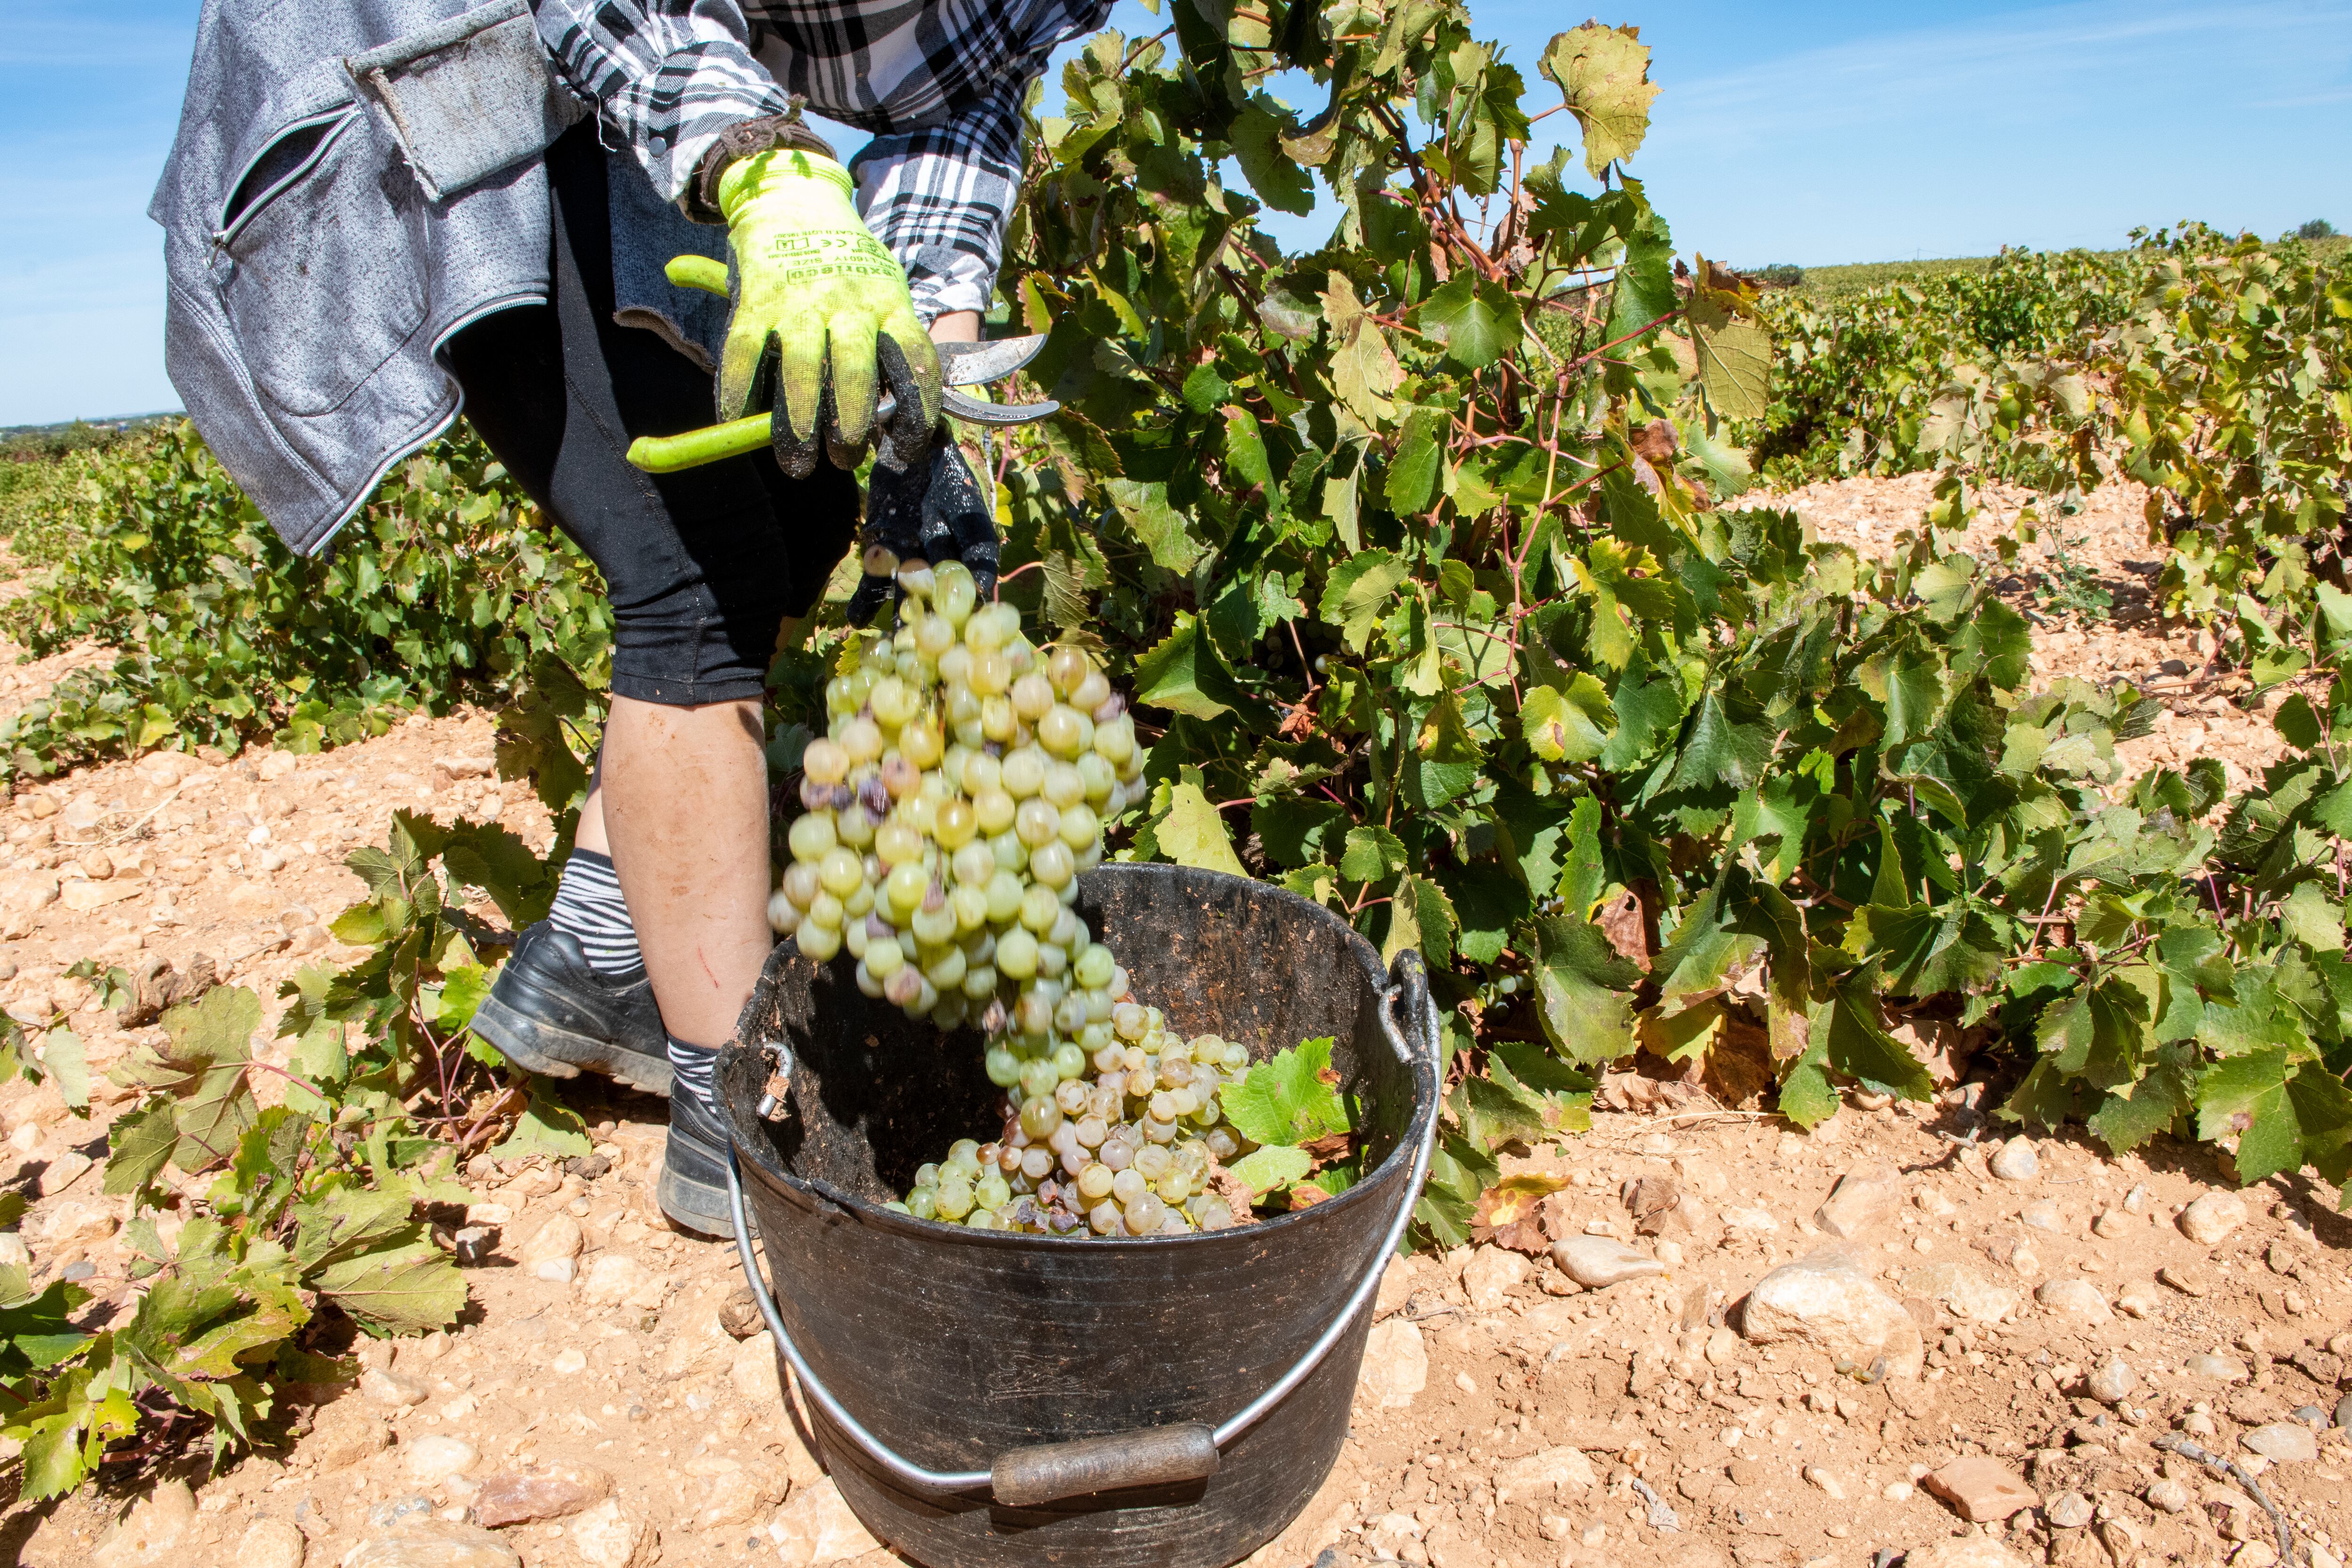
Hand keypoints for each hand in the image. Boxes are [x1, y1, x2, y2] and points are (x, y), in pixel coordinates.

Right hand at [714, 148, 940, 476]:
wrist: (799, 202)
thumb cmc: (849, 266)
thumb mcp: (884, 293)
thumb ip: (890, 349)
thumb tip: (896, 424)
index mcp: (890, 305)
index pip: (915, 363)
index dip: (916, 413)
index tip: (908, 451)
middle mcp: (849, 303)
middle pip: (855, 371)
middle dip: (851, 425)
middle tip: (845, 458)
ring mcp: (801, 300)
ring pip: (801, 368)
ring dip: (800, 422)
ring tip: (798, 462)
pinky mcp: (757, 297)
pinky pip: (744, 351)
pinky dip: (737, 391)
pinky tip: (736, 420)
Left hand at [846, 432, 998, 625]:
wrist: (901, 446)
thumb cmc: (932, 454)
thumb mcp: (945, 462)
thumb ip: (952, 482)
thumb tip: (954, 480)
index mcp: (971, 528)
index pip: (980, 554)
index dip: (981, 574)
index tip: (981, 593)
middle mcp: (946, 547)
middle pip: (944, 581)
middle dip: (939, 607)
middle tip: (934, 633)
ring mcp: (916, 553)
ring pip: (910, 588)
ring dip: (902, 613)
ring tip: (895, 639)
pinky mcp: (885, 551)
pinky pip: (876, 581)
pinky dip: (865, 602)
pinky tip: (856, 621)